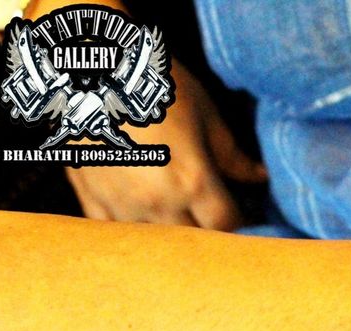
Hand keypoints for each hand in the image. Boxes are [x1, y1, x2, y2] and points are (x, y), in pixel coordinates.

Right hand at [67, 63, 266, 230]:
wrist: (93, 68)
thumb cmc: (157, 85)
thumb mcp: (205, 115)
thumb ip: (232, 155)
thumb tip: (259, 177)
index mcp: (192, 182)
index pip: (225, 225)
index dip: (239, 223)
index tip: (243, 216)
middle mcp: (158, 202)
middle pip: (193, 240)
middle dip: (208, 233)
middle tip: (214, 218)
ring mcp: (122, 204)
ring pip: (155, 242)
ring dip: (171, 234)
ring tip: (181, 216)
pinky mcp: (91, 199)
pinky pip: (116, 233)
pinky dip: (132, 229)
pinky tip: (143, 216)